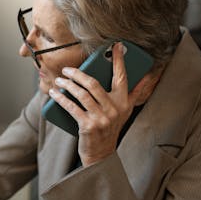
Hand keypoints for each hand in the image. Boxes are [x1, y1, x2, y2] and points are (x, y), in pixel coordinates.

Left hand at [48, 42, 150, 165]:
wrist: (101, 154)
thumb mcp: (124, 112)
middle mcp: (115, 109)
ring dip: (67, 85)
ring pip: (81, 94)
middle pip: (93, 83)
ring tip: (59, 81)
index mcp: (124, 102)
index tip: (115, 45)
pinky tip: (54, 93)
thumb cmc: (110, 129)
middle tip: (67, 70)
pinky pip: (72, 107)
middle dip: (77, 74)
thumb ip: (134, 94)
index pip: (122, 77)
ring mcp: (102, 118)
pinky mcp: (88, 126)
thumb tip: (146, 77)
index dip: (119, 60)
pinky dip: (61, 98)